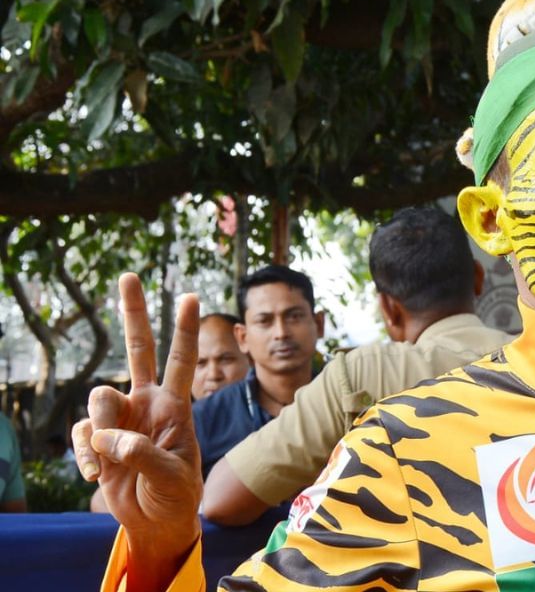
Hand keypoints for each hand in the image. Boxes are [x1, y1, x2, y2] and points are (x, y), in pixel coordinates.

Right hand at [71, 273, 202, 589]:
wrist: (156, 522)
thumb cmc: (176, 496)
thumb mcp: (171, 478)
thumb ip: (144, 455)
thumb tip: (110, 439)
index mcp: (176, 406)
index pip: (181, 361)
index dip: (184, 330)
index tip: (190, 296)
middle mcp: (148, 403)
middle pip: (139, 349)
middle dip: (133, 314)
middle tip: (130, 276)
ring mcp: (120, 419)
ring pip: (99, 398)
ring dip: (101, 428)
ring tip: (113, 459)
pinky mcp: (96, 439)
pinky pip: (81, 434)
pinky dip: (85, 455)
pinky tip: (97, 475)